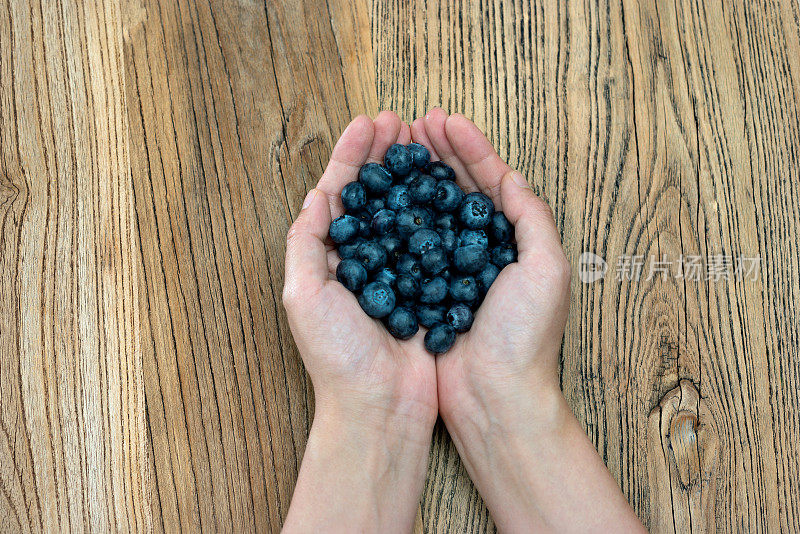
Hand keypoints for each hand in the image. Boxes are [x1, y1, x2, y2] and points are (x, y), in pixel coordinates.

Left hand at [282, 112, 435, 531]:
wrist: (380, 406)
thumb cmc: (337, 356)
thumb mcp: (303, 295)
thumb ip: (304, 243)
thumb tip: (315, 196)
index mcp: (328, 257)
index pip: (339, 192)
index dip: (351, 156)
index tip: (368, 123)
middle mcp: (363, 259)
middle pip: (375, 193)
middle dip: (385, 156)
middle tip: (401, 122)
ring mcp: (397, 271)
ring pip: (406, 209)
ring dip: (414, 174)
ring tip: (426, 142)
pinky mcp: (427, 286)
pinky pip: (434, 240)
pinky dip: (440, 210)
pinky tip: (451, 187)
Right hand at [412, 109, 643, 532]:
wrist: (494, 396)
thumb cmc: (525, 336)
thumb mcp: (547, 268)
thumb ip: (531, 218)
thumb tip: (511, 176)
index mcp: (515, 240)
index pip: (492, 180)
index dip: (469, 147)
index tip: (445, 120)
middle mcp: (482, 250)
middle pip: (458, 189)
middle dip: (437, 153)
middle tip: (413, 124)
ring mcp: (450, 268)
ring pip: (431, 211)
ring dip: (415, 178)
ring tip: (396, 149)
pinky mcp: (424, 289)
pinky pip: (408, 245)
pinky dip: (397, 219)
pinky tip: (381, 198)